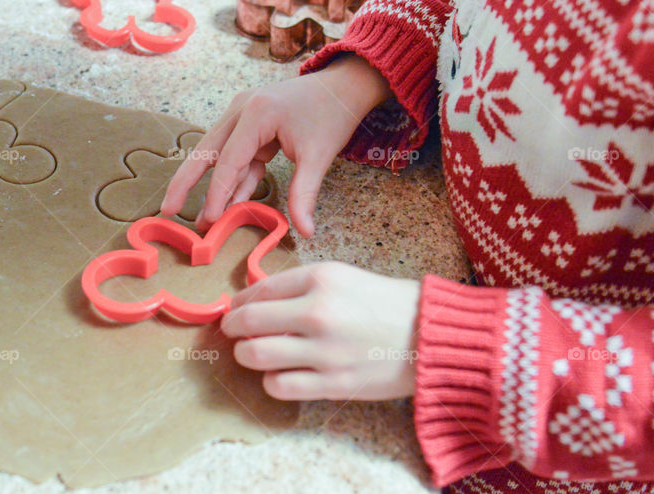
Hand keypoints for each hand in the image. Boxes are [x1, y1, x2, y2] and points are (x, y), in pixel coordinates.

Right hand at [160, 54, 390, 236]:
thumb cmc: (331, 115)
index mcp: (256, 113)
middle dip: (186, 182)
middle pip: (206, 150)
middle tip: (168, 210)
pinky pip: (236, 154)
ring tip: (199, 216)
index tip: (208, 220)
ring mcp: (242, 113)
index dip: (217, 193)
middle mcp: (242, 109)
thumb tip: (305, 231)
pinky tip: (229, 203)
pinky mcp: (249, 121)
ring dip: (210, 184)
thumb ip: (304, 194)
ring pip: (217, 153)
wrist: (342, 86)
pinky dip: (234, 178)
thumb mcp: (319, 156)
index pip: (229, 160)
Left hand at [220, 262, 419, 400]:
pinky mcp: (332, 384)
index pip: (258, 291)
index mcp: (320, 280)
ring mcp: (324, 352)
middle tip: (233, 331)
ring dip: (247, 355)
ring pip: (256, 355)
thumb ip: (297, 285)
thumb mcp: (340, 276)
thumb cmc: (384, 303)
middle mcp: (318, 313)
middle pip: (247, 323)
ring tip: (255, 352)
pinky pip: (279, 386)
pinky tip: (280, 373)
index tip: (233, 309)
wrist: (430, 336)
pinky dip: (271, 380)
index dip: (238, 302)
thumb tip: (252, 299)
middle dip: (232, 328)